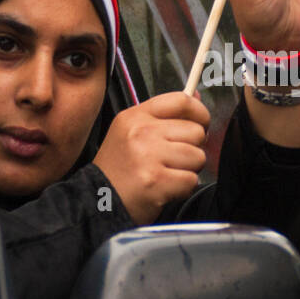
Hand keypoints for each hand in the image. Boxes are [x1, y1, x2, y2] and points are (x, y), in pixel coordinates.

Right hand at [92, 92, 209, 225]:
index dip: (199, 112)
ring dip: (188, 170)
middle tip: (173, 160)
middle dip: (192, 148)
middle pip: (195, 131)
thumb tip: (194, 96)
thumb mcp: (131, 132)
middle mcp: (141, 132)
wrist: (98, 202)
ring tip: (167, 174)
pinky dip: (182, 189)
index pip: (181, 101)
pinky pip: (191, 180)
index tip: (201, 123)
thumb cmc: (118, 171)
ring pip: (197, 157)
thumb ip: (164, 115)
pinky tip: (165, 188)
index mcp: (135, 117)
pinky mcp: (156, 180)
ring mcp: (148, 156)